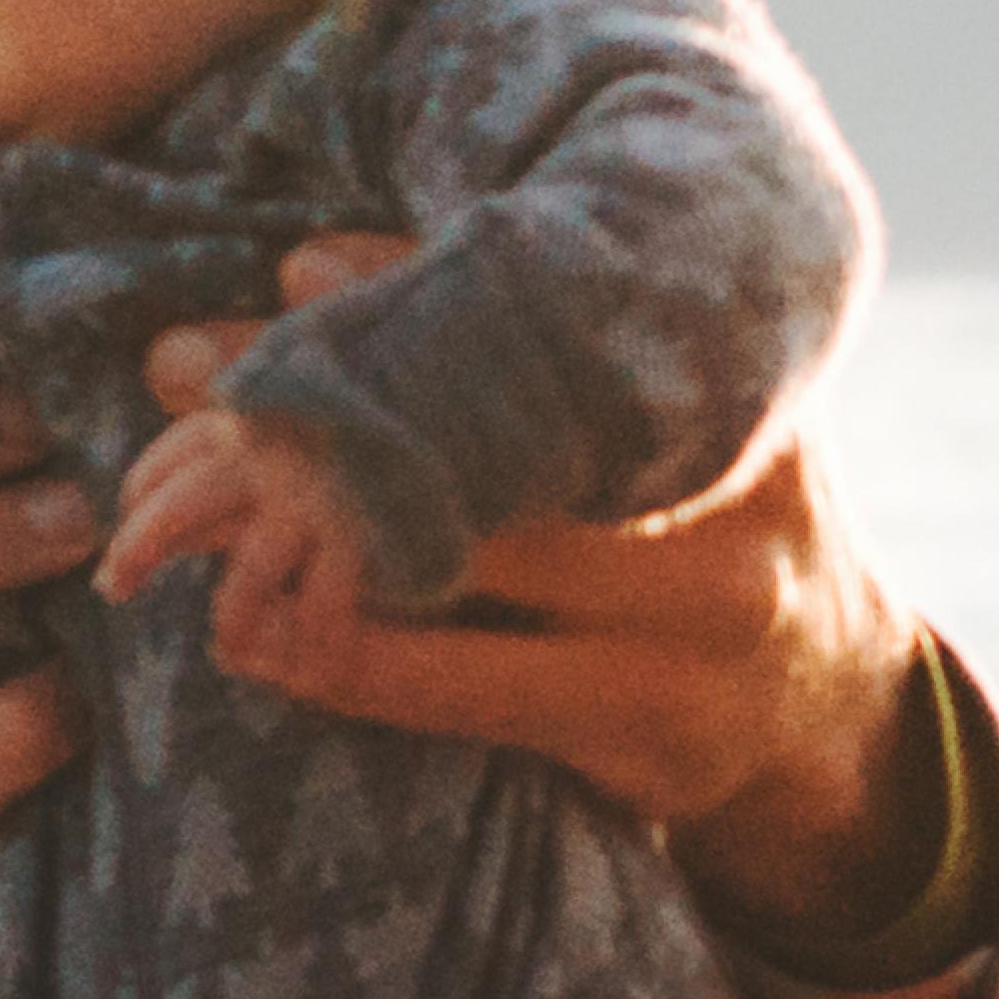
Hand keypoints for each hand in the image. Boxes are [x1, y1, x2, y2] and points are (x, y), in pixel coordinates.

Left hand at [137, 238, 955, 941]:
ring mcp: (695, 617)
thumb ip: (514, 341)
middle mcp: (733, 490)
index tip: (286, 271)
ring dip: (290, 541)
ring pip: (450, 559)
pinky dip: (332, 657)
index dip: (406, 283)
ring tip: (173, 524)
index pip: (556, 307)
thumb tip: (296, 272)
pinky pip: (451, 685)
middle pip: (485, 430)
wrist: (825, 714)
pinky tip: (249, 635)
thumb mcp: (650, 414)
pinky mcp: (644, 726)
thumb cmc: (692, 527)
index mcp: (741, 378)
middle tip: (179, 376)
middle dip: (316, 410)